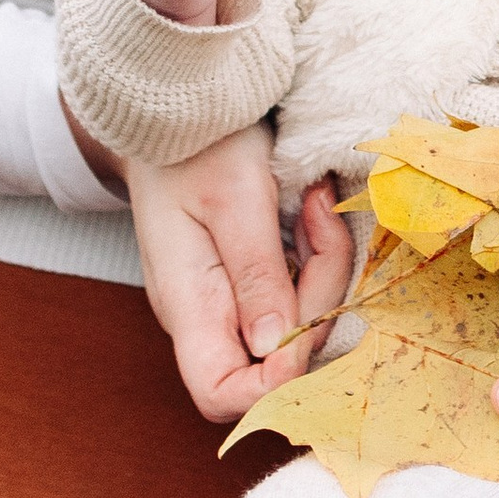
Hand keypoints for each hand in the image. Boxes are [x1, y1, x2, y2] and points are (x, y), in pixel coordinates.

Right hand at [126, 125, 356, 421]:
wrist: (175, 104)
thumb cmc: (197, 143)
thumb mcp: (234, 199)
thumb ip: (256, 274)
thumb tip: (276, 348)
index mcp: (189, 306)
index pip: (224, 393)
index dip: (277, 382)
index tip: (309, 315)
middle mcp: (205, 313)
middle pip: (275, 359)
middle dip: (318, 303)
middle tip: (322, 225)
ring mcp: (225, 295)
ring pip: (294, 321)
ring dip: (323, 269)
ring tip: (317, 205)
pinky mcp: (246, 274)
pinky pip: (294, 289)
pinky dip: (315, 255)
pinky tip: (312, 209)